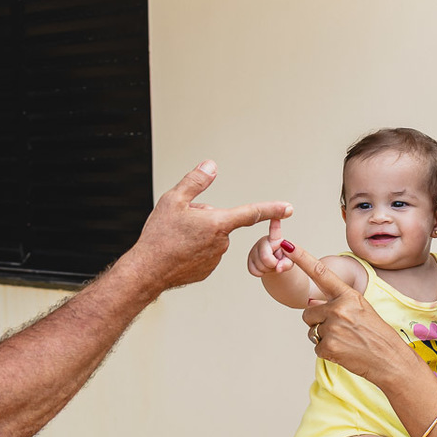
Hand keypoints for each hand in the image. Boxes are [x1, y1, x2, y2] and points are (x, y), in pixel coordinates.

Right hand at [130, 161, 291, 289]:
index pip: (251, 213)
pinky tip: (177, 252)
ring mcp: (215, 259)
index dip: (271, 209)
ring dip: (198, 234)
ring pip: (211, 238)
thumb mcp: (173, 200)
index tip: (288, 208)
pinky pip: (205, 254)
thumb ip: (195, 181)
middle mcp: (221, 243)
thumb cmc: (159, 236)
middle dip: (205, 219)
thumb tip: (211, 166)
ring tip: (176, 239)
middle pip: (220, 222)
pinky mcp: (206, 271)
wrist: (147, 270)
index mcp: (218, 223)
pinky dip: (193, 250)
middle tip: (180, 224)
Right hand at [246, 219, 293, 277]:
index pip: (274, 231)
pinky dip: (261, 273)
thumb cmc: (284, 259)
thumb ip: (287, 263)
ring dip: (268, 270)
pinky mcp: (249, 259)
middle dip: (272, 264)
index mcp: (275, 238)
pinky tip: (264, 268)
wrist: (276, 266)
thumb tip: (278, 267)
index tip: (275, 216)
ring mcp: (255, 250)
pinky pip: (253, 270)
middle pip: (265, 257)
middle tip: (277, 263)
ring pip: (259, 265)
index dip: (274, 224)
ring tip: (272, 264)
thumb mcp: (291, 261)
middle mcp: (263, 241)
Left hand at [281, 240, 407, 383]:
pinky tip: (344, 351)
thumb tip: (311, 303)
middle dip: (318, 320)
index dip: (301, 258)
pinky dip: (327, 351)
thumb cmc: (376, 334)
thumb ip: (337, 303)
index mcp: (348, 295)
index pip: (320, 273)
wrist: (389, 359)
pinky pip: (316, 346)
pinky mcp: (329, 346)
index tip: (286, 245)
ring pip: (312, 329)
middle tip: (341, 329)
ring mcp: (333, 327)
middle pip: (308, 311)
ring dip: (323, 336)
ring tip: (345, 340)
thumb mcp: (361, 309)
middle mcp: (338, 308)